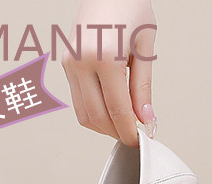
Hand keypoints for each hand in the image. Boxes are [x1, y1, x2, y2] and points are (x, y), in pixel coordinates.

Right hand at [62, 0, 156, 146]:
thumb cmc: (128, 6)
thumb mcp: (144, 47)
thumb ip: (143, 87)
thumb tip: (145, 119)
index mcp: (104, 57)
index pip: (117, 110)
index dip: (129, 131)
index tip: (140, 141)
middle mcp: (81, 62)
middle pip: (97, 117)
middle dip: (117, 132)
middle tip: (134, 136)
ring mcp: (70, 63)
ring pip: (84, 114)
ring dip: (104, 127)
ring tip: (123, 124)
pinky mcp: (66, 64)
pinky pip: (78, 101)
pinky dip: (94, 113)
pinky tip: (110, 111)